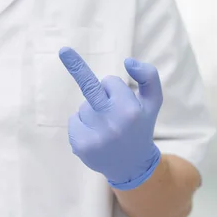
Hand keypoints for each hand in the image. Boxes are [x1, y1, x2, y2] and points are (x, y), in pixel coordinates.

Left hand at [59, 47, 162, 189]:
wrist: (132, 166)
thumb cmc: (140, 127)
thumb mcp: (153, 102)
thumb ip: (149, 76)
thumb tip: (128, 61)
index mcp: (130, 111)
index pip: (110, 82)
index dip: (115, 89)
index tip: (121, 100)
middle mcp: (112, 123)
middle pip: (91, 87)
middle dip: (75, 65)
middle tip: (63, 50)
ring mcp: (95, 136)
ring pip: (83, 107)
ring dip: (91, 112)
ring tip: (106, 129)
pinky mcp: (81, 145)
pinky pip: (73, 120)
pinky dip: (80, 125)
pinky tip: (95, 137)